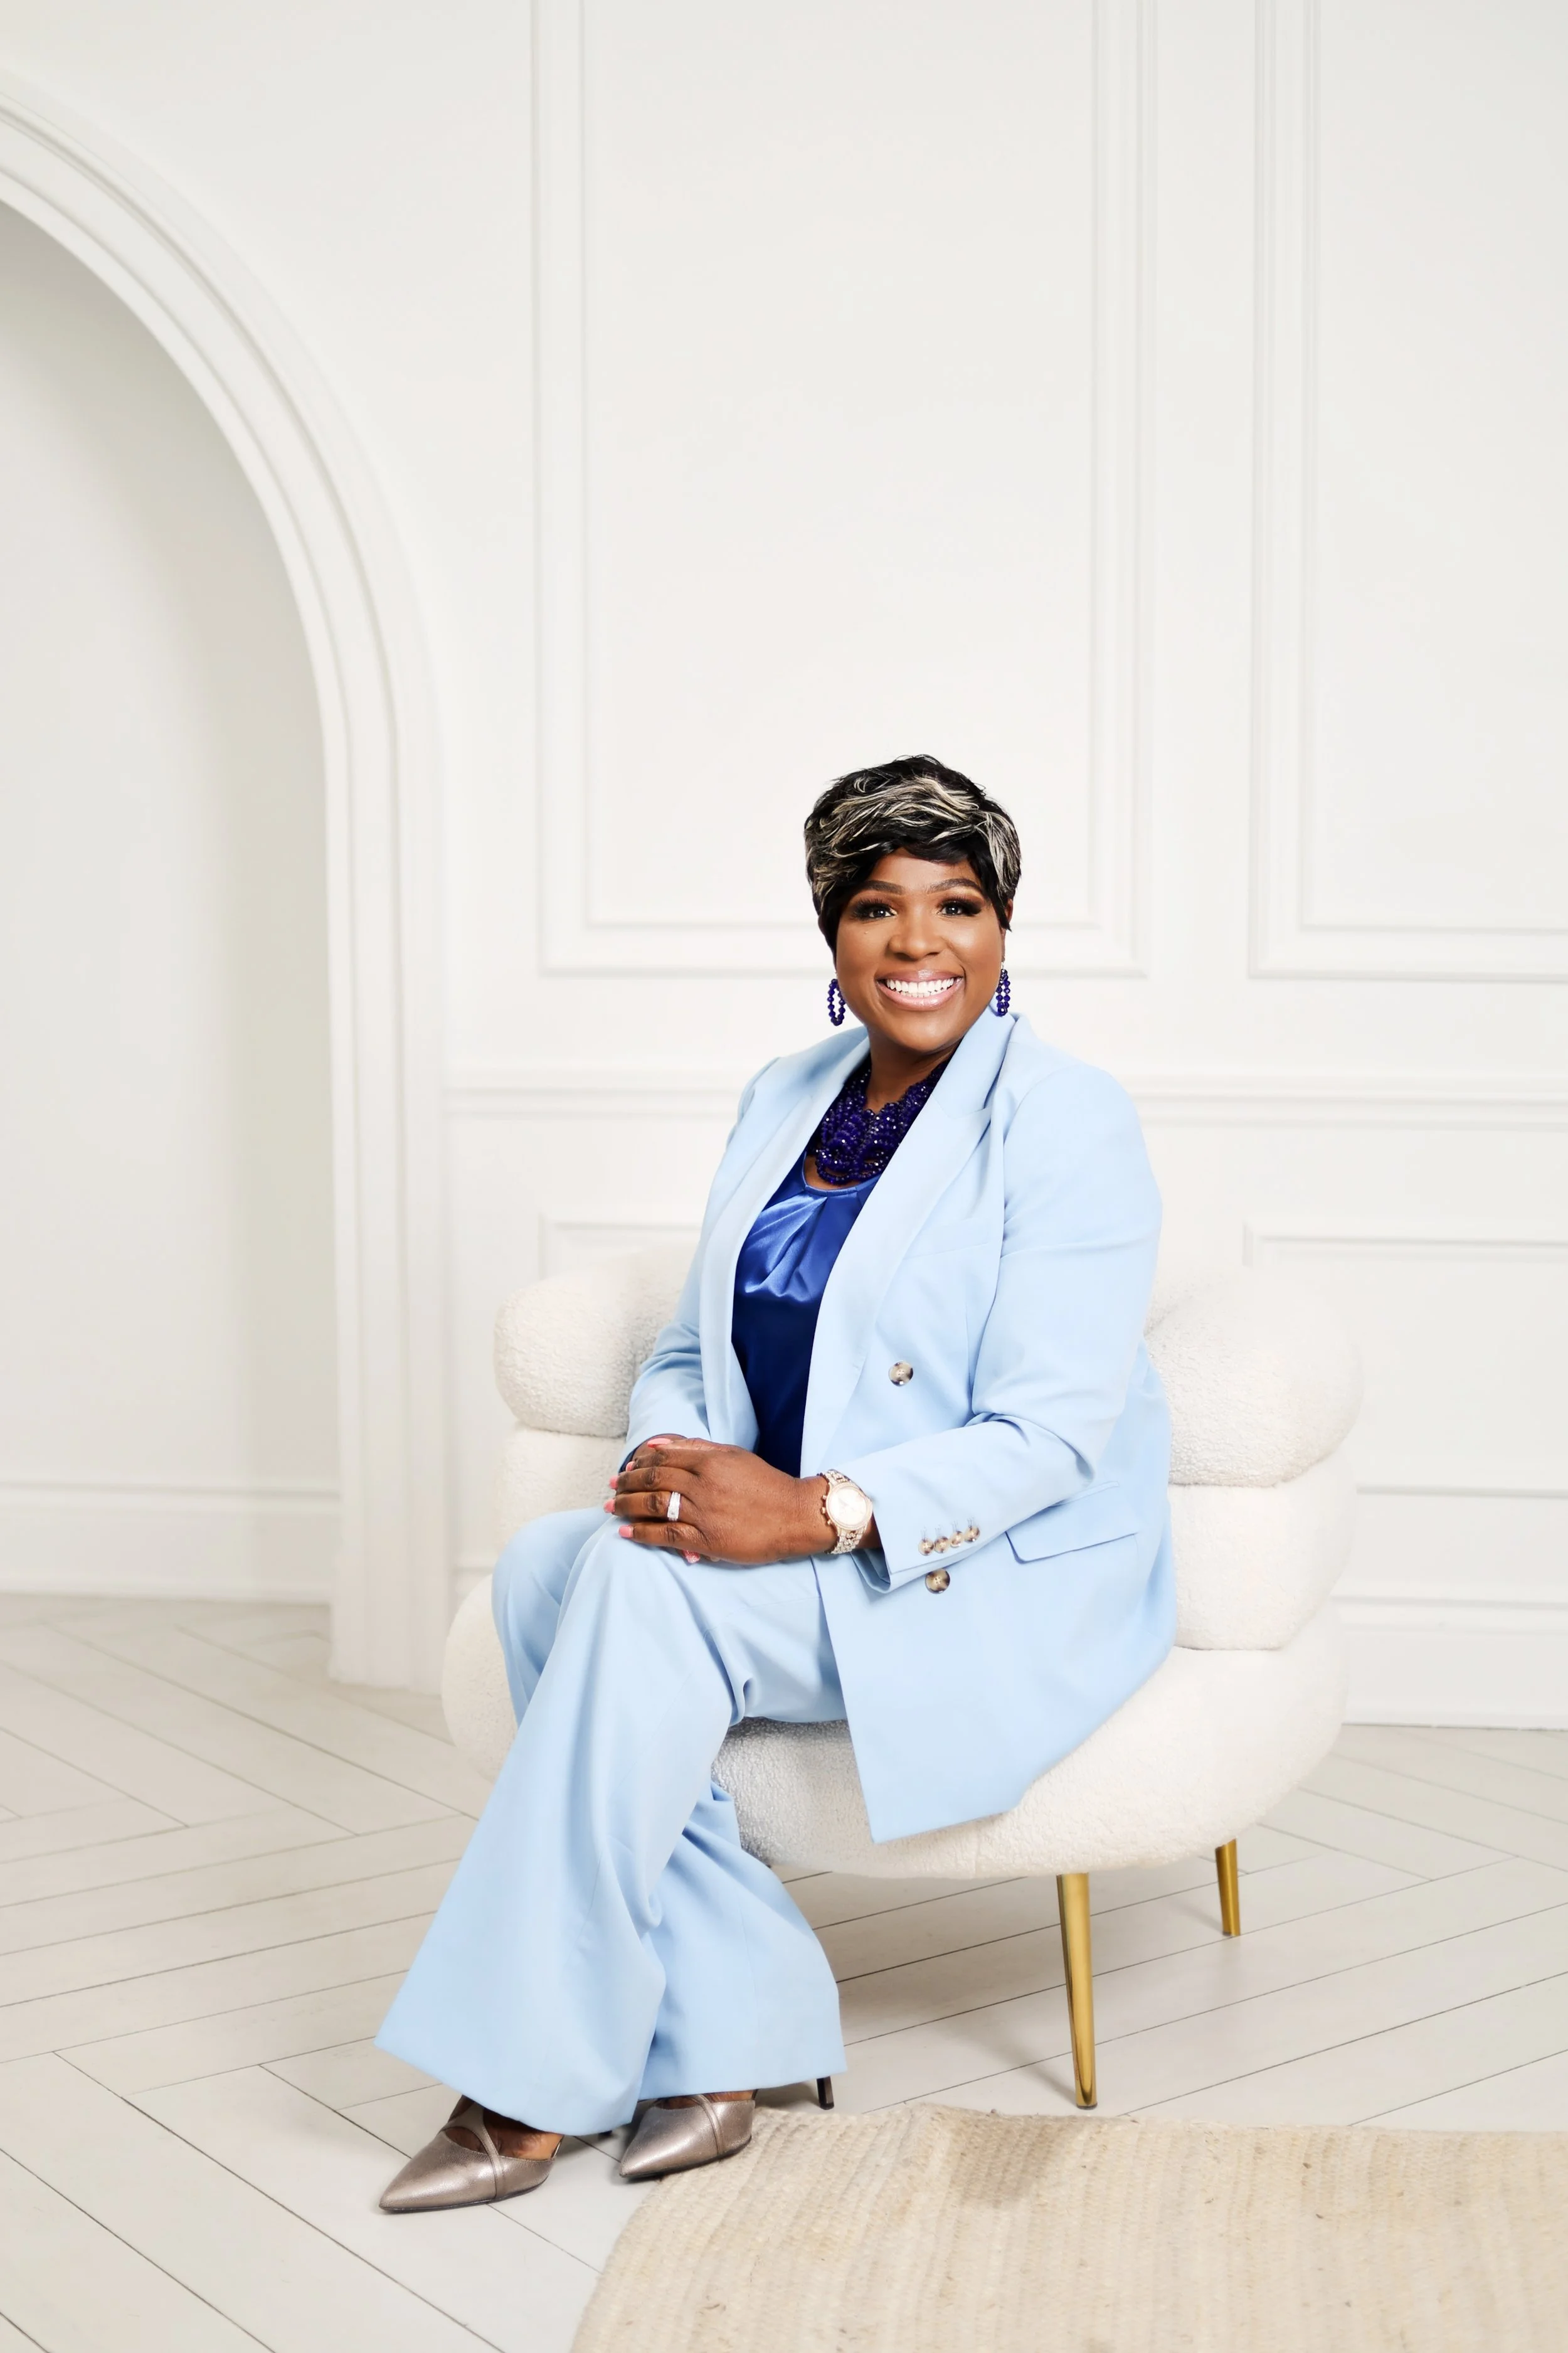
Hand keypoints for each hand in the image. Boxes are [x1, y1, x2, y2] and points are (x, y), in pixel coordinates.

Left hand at [610, 1442, 831, 1565]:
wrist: (795, 1516)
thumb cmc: (766, 1484)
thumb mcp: (734, 1456)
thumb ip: (696, 1447)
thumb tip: (658, 1443)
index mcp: (711, 1461)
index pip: (663, 1457)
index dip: (639, 1462)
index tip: (626, 1467)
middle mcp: (704, 1484)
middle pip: (653, 1480)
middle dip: (626, 1482)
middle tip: (611, 1486)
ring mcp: (705, 1513)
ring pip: (654, 1506)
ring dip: (627, 1506)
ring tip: (611, 1508)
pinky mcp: (708, 1540)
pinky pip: (666, 1535)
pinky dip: (642, 1533)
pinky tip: (625, 1532)